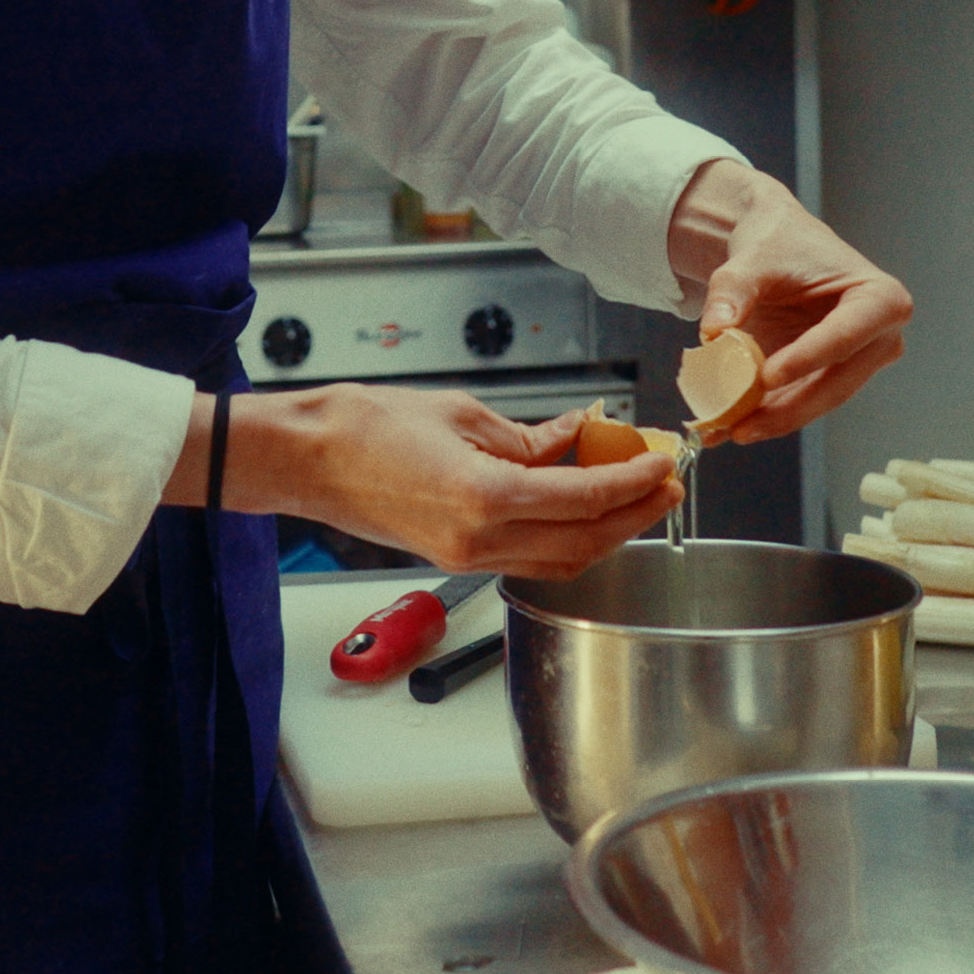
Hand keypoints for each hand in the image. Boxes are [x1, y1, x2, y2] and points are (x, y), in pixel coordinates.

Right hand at [165, 386, 679, 576]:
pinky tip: (578, 502)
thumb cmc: (367, 426)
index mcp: (484, 499)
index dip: (634, 482)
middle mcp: (480, 540)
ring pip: (562, 559)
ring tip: (632, 492)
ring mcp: (467, 556)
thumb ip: (531, 436)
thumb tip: (579, 436)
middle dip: (634, 515)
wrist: (308, 458)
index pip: (585, 499)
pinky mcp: (456, 557)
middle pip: (585, 543)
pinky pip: (531, 556)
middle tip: (665, 482)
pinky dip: (566, 534)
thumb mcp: (464, 414)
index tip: (663, 462)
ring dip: (605, 531)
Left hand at [667, 161, 911, 442]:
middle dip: (788, 408)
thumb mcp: (752, 259)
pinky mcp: (831, 379)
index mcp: (880, 298)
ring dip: (773, 420)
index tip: (767, 377)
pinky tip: (728, 426)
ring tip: (726, 430)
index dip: (807, 359)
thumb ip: (731, 291)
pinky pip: (801, 404)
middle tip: (740, 425)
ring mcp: (858, 363)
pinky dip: (766, 416)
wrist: (778, 246)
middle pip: (836, 383)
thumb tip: (714, 333)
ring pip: (818, 402)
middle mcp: (880, 338)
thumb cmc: (779, 244)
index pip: (845, 335)